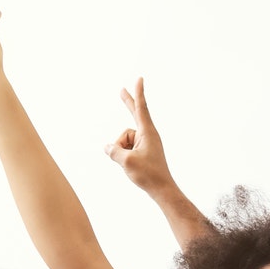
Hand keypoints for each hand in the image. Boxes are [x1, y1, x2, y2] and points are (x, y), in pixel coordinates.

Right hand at [106, 77, 173, 193]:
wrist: (162, 189)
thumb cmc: (148, 175)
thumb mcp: (126, 162)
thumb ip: (114, 151)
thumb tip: (107, 147)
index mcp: (147, 132)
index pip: (141, 108)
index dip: (138, 93)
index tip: (139, 79)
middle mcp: (148, 134)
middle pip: (134, 115)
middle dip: (127, 103)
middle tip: (121, 89)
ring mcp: (146, 142)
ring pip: (124, 140)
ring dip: (121, 151)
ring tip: (132, 164)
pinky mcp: (144, 151)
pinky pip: (127, 148)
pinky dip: (124, 156)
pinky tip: (130, 167)